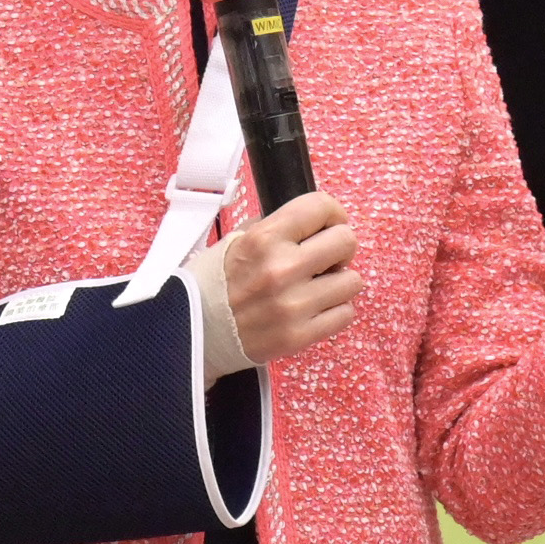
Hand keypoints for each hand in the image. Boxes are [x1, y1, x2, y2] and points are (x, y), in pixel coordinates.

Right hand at [215, 193, 358, 369]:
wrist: (193, 333)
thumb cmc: (213, 285)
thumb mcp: (235, 240)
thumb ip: (275, 227)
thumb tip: (310, 221)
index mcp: (263, 239)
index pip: (320, 207)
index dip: (332, 213)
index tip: (329, 224)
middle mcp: (281, 269)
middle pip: (345, 240)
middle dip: (339, 247)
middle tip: (325, 258)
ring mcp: (292, 305)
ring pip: (352, 281)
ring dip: (339, 282)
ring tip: (317, 286)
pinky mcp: (299, 336)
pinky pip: (345, 314)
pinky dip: (335, 310)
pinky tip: (315, 308)